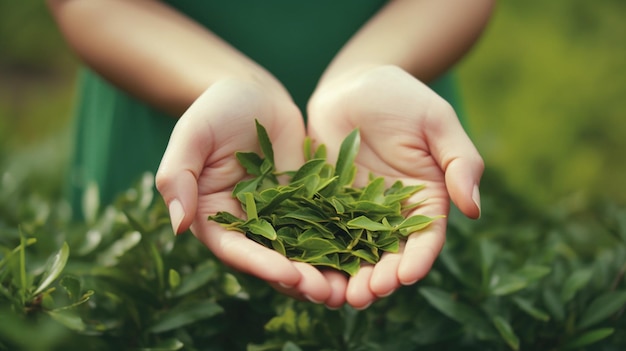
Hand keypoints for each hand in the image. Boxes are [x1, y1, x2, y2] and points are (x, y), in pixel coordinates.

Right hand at [156, 79, 346, 305]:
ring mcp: (279, 217)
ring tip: (350, 288)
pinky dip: (342, 246)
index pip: (236, 249)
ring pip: (302, 253)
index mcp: (215, 216)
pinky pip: (325, 229)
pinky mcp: (307, 205)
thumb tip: (178, 225)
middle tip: (328, 293)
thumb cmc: (216, 109)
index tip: (288, 274)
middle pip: (273, 260)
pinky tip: (366, 258)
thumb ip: (179, 175)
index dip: (261, 264)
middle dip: (300, 279)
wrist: (254, 93)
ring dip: (324, 273)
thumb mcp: (193, 134)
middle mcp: (247, 225)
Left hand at [307, 65, 483, 308]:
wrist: (355, 83)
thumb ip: (460, 162)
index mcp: (424, 200)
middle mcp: (390, 213)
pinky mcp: (324, 203)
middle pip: (387, 255)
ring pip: (352, 252)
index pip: (424, 239)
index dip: (416, 260)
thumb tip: (474, 209)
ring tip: (335, 296)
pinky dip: (315, 253)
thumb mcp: (437, 123)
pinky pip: (319, 231)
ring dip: (345, 277)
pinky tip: (305, 269)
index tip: (406, 276)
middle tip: (363, 296)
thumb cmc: (403, 97)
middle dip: (378, 278)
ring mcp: (355, 211)